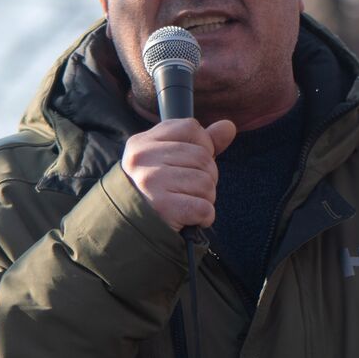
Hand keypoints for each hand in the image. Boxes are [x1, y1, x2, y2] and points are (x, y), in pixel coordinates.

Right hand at [121, 118, 235, 230]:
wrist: (129, 231)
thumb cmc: (154, 192)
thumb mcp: (169, 160)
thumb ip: (201, 142)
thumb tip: (229, 126)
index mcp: (142, 142)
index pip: (191, 128)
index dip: (203, 145)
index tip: (190, 164)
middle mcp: (143, 159)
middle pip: (203, 157)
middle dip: (207, 176)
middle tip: (188, 190)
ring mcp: (151, 183)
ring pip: (206, 183)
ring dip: (206, 198)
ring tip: (187, 203)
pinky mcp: (163, 208)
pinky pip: (204, 208)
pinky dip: (204, 217)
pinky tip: (190, 218)